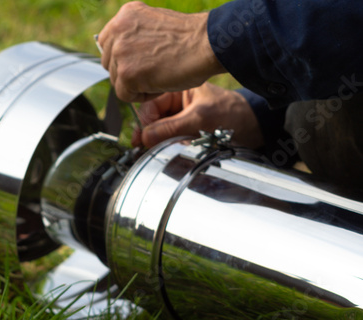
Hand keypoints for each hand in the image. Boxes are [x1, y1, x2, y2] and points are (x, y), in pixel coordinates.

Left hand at [98, 1, 224, 101]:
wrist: (206, 45)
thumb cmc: (189, 38)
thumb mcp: (155, 25)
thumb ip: (135, 34)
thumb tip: (125, 55)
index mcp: (125, 15)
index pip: (106, 43)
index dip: (122, 58)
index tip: (139, 63)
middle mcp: (118, 30)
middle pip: (110, 64)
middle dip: (128, 72)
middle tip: (153, 71)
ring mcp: (120, 52)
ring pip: (117, 81)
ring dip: (137, 85)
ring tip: (160, 76)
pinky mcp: (127, 74)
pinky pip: (125, 95)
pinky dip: (142, 96)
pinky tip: (159, 85)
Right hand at [132, 83, 264, 148]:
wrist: (254, 129)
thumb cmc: (232, 115)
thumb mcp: (200, 120)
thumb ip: (171, 128)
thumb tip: (144, 137)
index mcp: (177, 88)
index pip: (150, 105)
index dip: (146, 122)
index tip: (143, 139)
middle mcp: (176, 101)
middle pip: (152, 118)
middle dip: (151, 134)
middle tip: (146, 148)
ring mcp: (181, 116)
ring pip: (159, 130)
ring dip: (159, 141)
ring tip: (160, 151)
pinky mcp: (185, 129)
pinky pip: (169, 138)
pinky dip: (168, 145)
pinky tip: (170, 150)